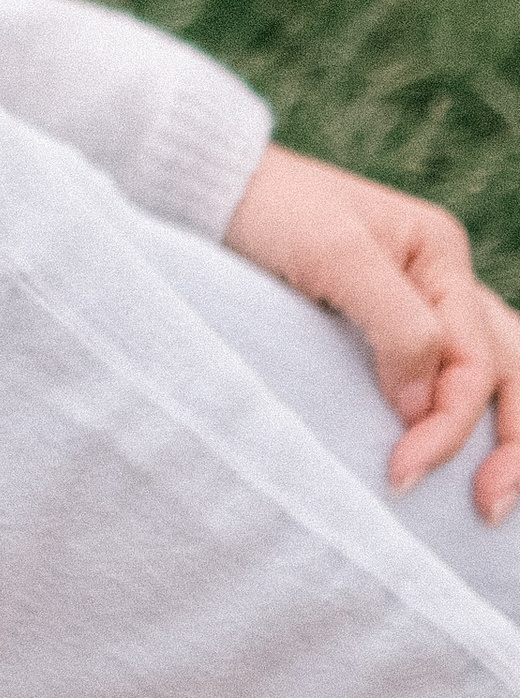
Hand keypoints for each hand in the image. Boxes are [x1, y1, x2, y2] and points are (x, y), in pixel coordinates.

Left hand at [225, 142, 519, 524]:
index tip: (402, 471)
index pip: (476, 360)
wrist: (209, 189)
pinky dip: (459, 415)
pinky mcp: (380, 324)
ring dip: (497, 432)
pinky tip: (453, 455)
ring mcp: (417, 301)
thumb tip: (425, 405)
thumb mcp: (334, 253)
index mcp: (440, 254)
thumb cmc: (267, 209)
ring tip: (487, 500)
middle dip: (510, 443)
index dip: (449, 424)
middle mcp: (441, 279)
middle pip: (507, 369)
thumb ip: (396, 324)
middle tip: (487, 509)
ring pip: (490, 373)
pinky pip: (443, 373)